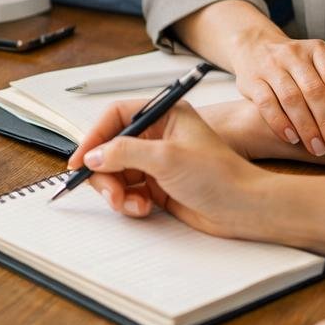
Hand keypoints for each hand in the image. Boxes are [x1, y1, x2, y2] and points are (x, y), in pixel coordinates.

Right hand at [66, 101, 272, 238]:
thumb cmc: (221, 176)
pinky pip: (127, 190)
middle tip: (109, 192)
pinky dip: (128, 201)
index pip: (116, 117)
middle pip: (110, 148)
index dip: (94, 136)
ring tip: (130, 204)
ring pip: (115, 172)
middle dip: (105, 173)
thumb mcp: (167, 158)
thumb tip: (93, 155)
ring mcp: (156, 161)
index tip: (80, 159)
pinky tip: (143, 208)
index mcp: (164, 114)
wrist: (245, 209)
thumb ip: (124, 152)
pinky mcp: (157, 184)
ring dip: (116, 191)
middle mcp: (158, 135)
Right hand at [230, 31, 324, 158]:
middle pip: (314, 90)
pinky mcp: (251, 80)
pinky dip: (280, 123)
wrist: (254, 47)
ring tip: (317, 148)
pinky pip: (266, 103)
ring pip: (290, 99)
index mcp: (318, 50)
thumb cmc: (299, 64)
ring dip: (306, 127)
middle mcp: (294, 55)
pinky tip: (292, 138)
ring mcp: (270, 67)